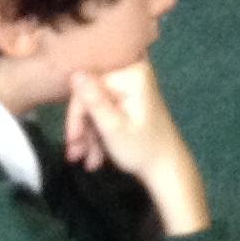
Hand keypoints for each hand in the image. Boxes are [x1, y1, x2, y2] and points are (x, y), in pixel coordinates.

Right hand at [66, 61, 208, 233]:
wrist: (166, 168)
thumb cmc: (143, 150)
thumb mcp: (113, 128)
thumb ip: (94, 101)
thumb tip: (75, 73)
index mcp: (132, 75)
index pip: (87, 88)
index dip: (76, 117)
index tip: (72, 142)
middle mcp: (133, 73)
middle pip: (90, 98)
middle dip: (82, 130)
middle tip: (76, 156)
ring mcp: (131, 86)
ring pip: (94, 108)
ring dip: (88, 136)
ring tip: (89, 162)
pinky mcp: (129, 99)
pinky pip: (104, 111)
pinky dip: (98, 133)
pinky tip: (96, 156)